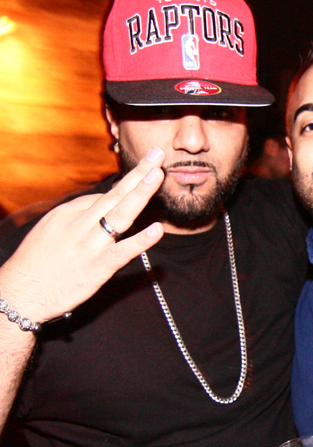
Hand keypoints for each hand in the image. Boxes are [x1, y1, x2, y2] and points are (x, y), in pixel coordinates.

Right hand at [0, 148, 165, 323]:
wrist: (20, 292)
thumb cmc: (35, 264)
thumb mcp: (49, 230)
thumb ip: (74, 218)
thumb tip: (95, 208)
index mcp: (68, 213)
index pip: (103, 197)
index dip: (126, 191)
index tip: (143, 177)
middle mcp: (80, 224)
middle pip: (115, 194)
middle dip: (138, 173)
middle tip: (157, 153)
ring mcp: (90, 245)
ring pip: (121, 214)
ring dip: (141, 193)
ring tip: (158, 174)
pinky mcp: (97, 268)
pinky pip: (123, 252)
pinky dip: (141, 241)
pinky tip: (157, 230)